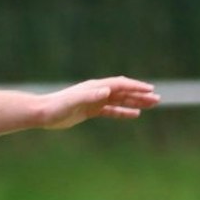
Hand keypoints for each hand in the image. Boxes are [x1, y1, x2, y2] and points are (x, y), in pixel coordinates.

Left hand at [40, 76, 160, 128]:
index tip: (150, 90)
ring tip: (151, 105)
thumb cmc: (58, 106)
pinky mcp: (90, 110)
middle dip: (140, 94)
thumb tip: (107, 91)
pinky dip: (123, 112)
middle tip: (157, 99)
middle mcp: (97, 91)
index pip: (120, 84)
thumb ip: (91, 95)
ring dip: (135, 102)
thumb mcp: (75, 101)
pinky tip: (134, 114)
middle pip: (123, 91)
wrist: (43, 113)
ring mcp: (94, 100)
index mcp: (96, 87)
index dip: (136, 86)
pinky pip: (111, 110)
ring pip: (120, 100)